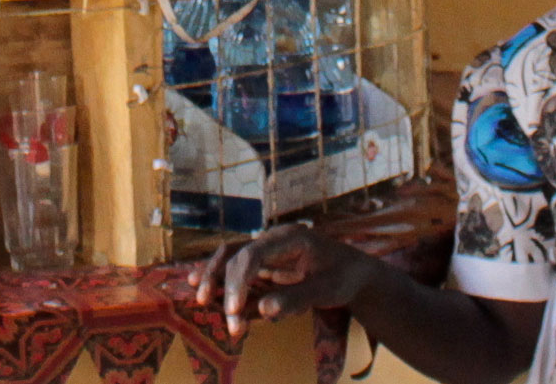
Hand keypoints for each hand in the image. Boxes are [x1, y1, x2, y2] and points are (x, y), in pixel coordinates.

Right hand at [190, 223, 377, 335]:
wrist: (355, 272)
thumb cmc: (344, 276)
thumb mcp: (327, 289)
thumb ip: (296, 298)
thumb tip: (263, 309)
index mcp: (289, 238)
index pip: (253, 253)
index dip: (239, 280)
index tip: (235, 309)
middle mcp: (272, 240)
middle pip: (237, 255)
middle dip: (227, 287)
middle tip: (229, 318)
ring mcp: (266, 251)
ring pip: (231, 258)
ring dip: (215, 278)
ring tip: (200, 297)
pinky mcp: (264, 265)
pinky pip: (237, 268)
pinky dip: (219, 277)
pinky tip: (200, 284)